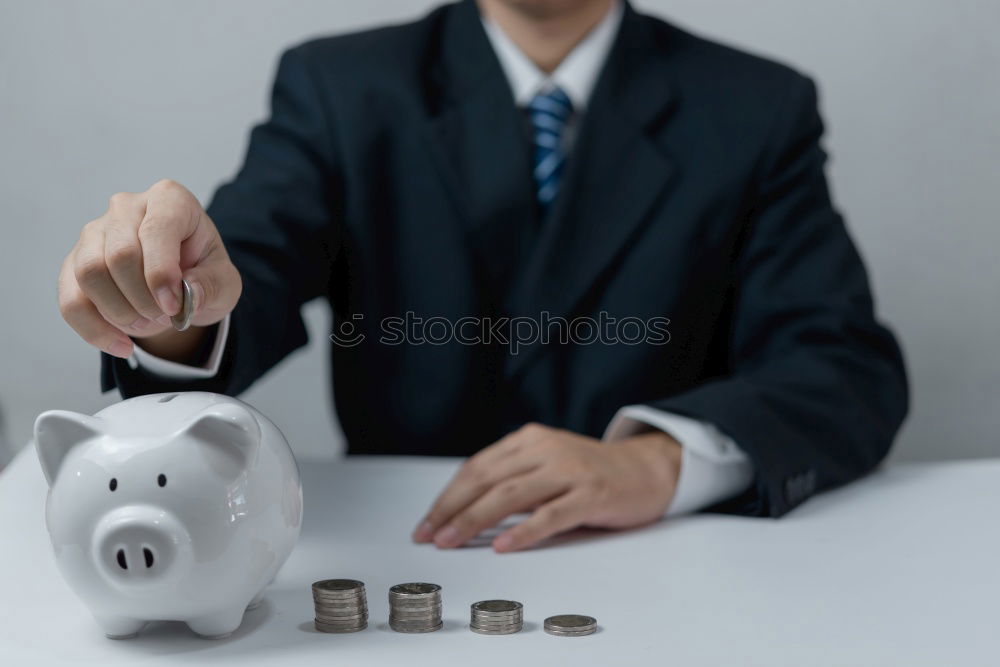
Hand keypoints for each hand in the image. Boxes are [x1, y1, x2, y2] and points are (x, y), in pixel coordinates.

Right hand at [58, 179, 240, 359]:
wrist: (181, 287)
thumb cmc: (203, 273)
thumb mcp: (224, 282)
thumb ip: (212, 285)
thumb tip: (186, 292)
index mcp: (170, 200)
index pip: (157, 229)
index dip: (161, 273)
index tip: (174, 306)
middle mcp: (127, 208)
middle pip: (119, 254)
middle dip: (143, 299)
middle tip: (165, 317)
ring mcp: (95, 233)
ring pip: (90, 273)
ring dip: (119, 312)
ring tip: (147, 323)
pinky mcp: (74, 263)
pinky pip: (71, 300)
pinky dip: (95, 329)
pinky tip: (121, 344)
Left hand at [412, 423, 681, 551]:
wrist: (647, 469)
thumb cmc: (590, 473)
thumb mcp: (547, 463)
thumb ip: (513, 477)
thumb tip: (463, 509)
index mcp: (530, 438)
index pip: (478, 466)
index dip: (448, 495)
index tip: (427, 522)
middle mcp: (546, 449)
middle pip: (487, 479)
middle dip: (452, 509)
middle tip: (429, 536)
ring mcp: (570, 470)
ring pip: (511, 495)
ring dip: (475, 520)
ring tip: (452, 541)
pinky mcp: (592, 494)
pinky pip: (551, 514)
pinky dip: (523, 531)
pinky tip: (503, 546)